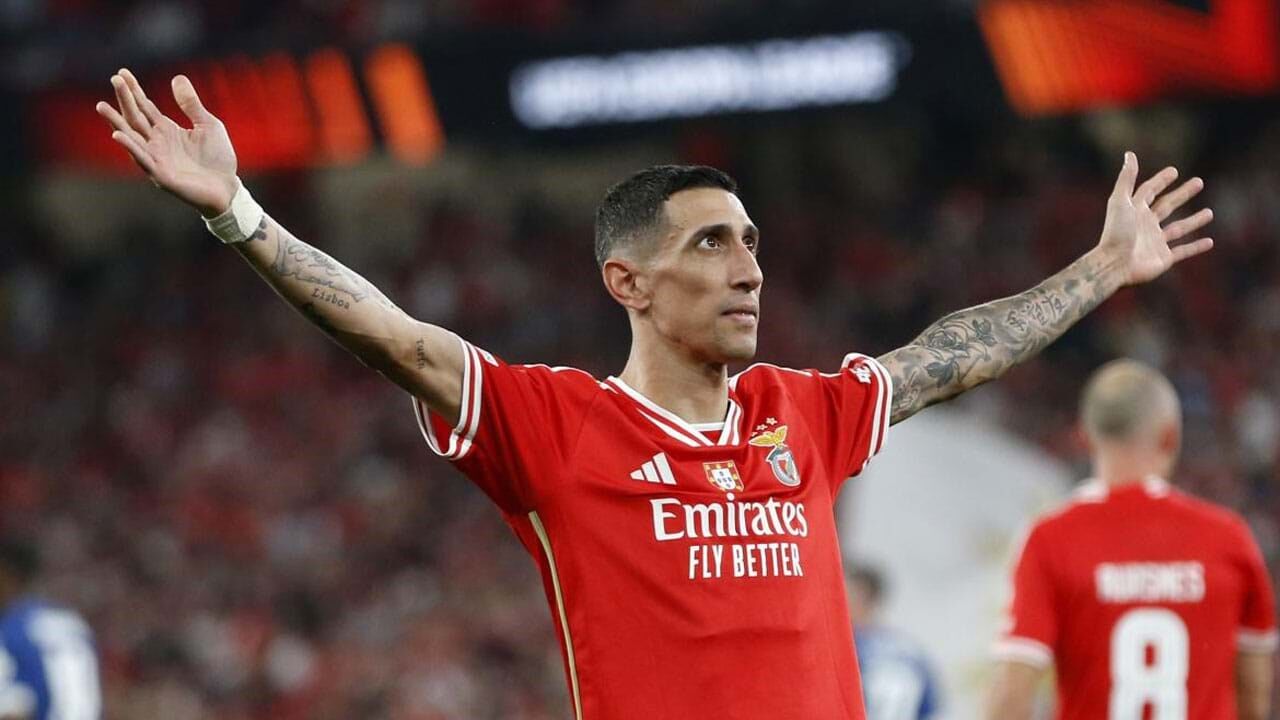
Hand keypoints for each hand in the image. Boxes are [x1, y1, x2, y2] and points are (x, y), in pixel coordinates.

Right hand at [96, 69, 238, 216]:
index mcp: (167, 130)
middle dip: (125, 99)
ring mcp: (156, 158)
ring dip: (116, 122)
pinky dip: (130, 147)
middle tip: (115, 79)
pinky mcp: (160, 175)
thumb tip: (177, 78)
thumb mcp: (208, 125)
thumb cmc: (217, 158)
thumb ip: (192, 105)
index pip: (145, 106)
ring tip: (101, 106)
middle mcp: (157, 142)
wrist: (228, 188)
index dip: (134, 90)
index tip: (122, 72)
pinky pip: (142, 159)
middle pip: (135, 117)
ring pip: (131, 137)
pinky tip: (117, 135)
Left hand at [1097, 151, 1214, 285]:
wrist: (1114, 265)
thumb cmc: (1116, 232)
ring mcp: (1155, 242)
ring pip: (1179, 228)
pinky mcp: (1163, 259)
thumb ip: (1126, 178)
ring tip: (1210, 212)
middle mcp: (1145, 225)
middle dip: (1182, 194)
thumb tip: (1129, 154)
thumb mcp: (1120, 201)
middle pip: (1167, 206)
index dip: (1160, 181)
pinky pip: (1183, 251)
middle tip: (1199, 182)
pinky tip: (1210, 242)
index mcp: (1135, 211)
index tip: (1174, 171)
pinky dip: (1196, 247)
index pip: (1149, 191)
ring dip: (1194, 220)